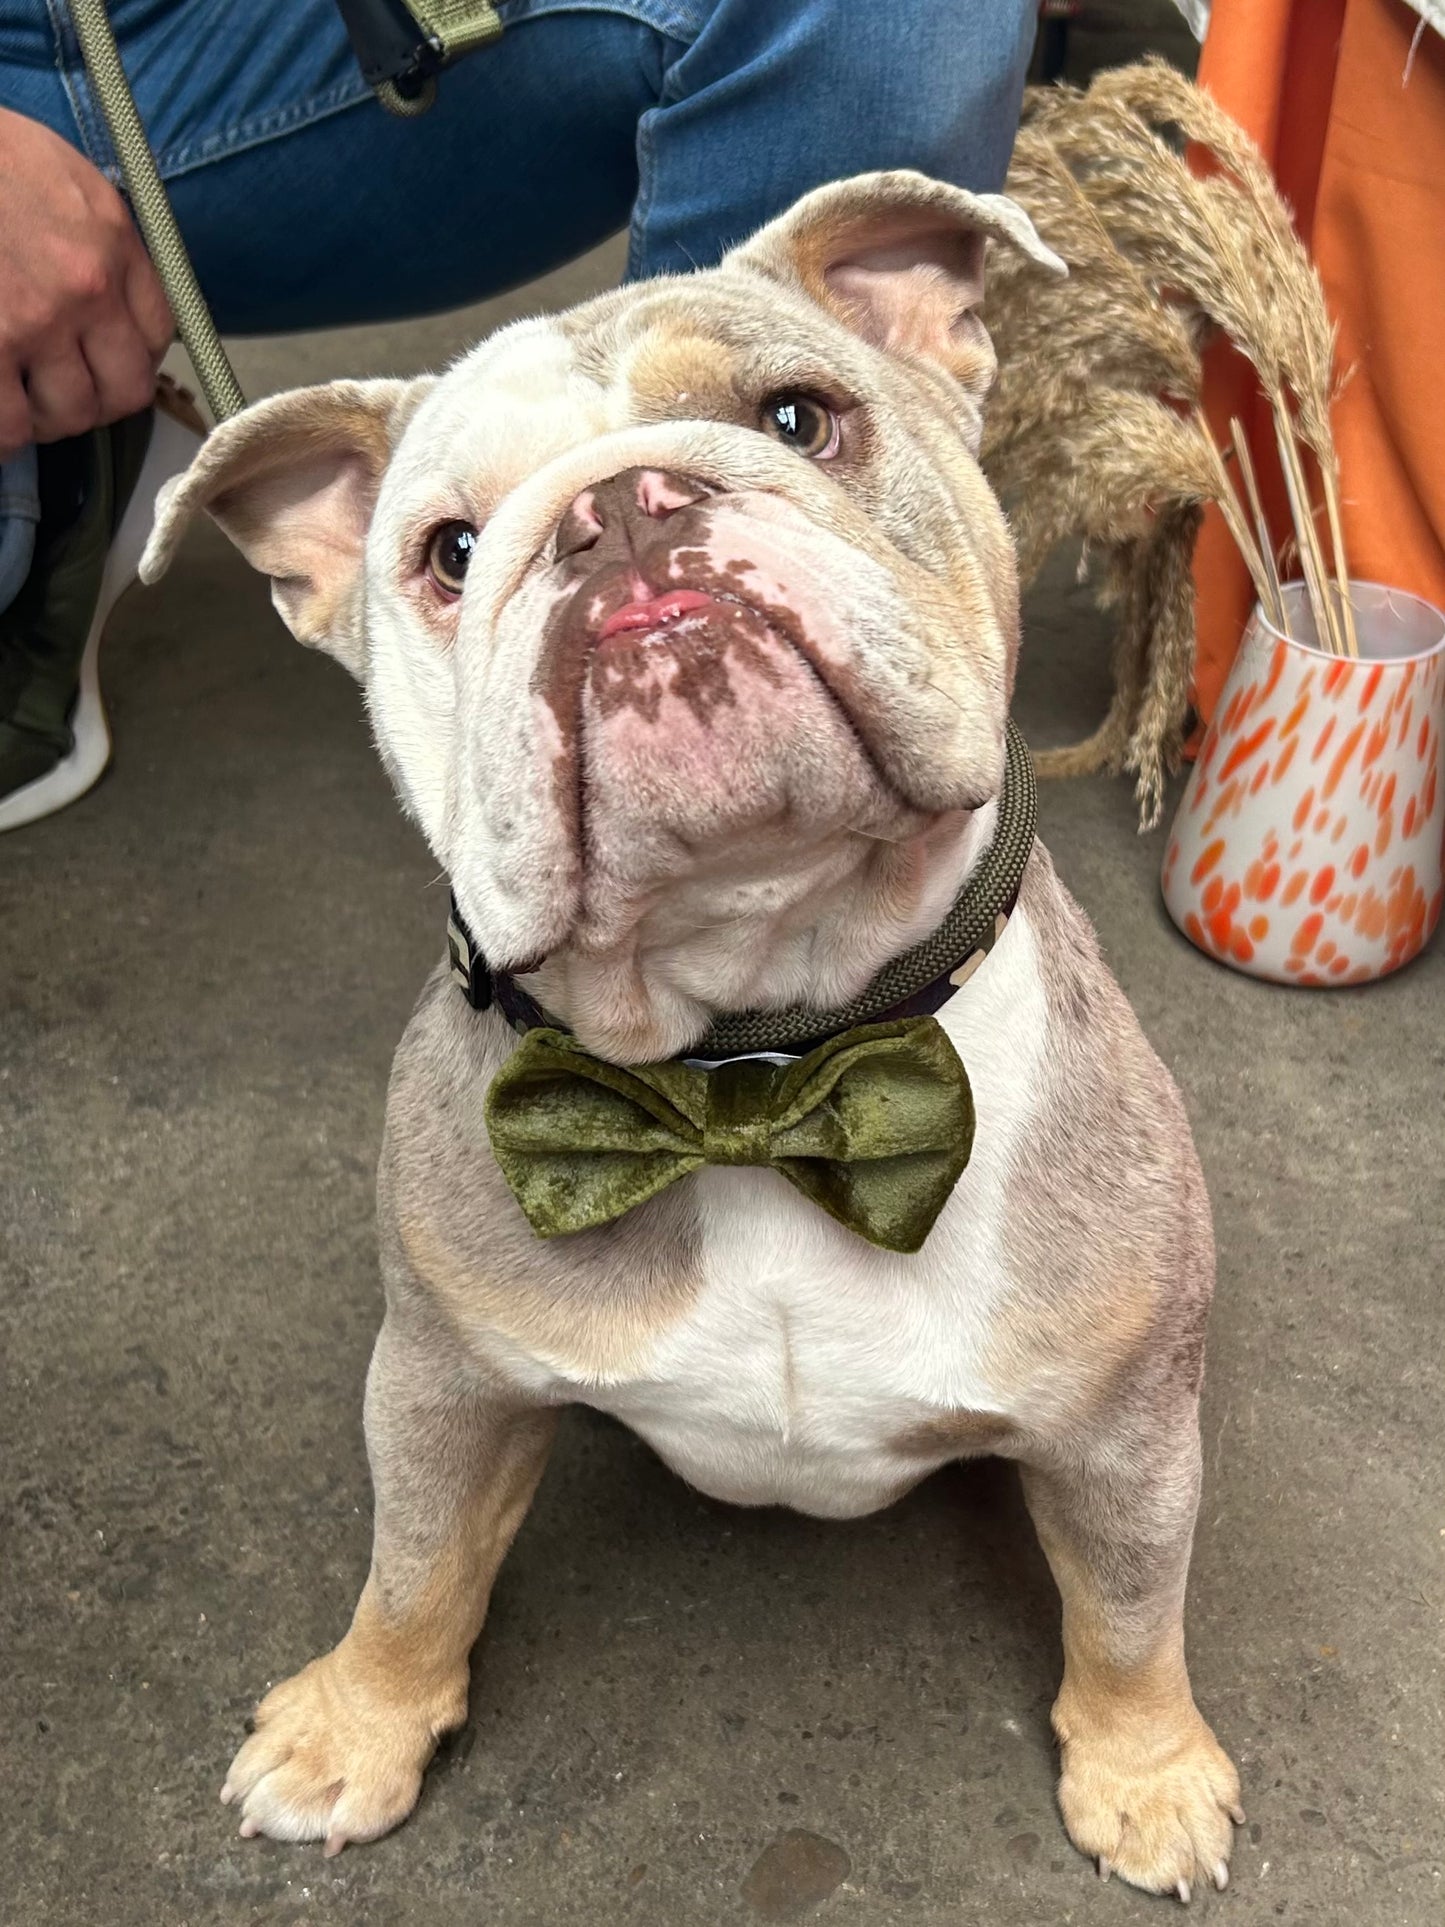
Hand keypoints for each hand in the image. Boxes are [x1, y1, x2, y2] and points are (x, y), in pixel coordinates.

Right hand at [0, 107, 172, 458]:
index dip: (130, 359)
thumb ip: (91, 237)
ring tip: (17, 398)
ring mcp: (33, 323)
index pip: (156, 334)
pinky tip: (0, 418)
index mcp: (111, 240)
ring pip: (68, 415)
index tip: (104, 361)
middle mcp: (85, 289)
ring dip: (44, 417)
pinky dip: (4, 433)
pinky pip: (7, 425)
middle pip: (124, 391)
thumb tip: (106, 296)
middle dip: (95, 400)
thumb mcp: (56, 173)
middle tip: (60, 392)